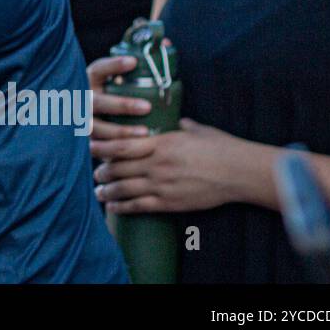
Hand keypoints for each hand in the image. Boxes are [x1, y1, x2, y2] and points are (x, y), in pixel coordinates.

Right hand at [87, 54, 152, 143]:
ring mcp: (81, 122)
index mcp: (90, 81)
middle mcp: (82, 101)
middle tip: (147, 107)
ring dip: (121, 130)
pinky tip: (135, 151)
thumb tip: (166, 43)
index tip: (134, 61)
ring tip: (146, 132)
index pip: (98, 70)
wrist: (89, 123)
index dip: (113, 65)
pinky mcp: (86, 142)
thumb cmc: (114, 95)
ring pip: (97, 128)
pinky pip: (99, 148)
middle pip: (98, 102)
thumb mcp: (119, 80)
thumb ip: (139, 65)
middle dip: (122, 105)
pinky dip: (117, 149)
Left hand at [93, 118, 238, 213]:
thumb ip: (182, 126)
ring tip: (98, 192)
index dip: (101, 147)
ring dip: (107, 191)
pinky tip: (113, 208)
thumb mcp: (198, 130)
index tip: (89, 145)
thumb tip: (179, 120)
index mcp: (161, 143)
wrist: (240, 172)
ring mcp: (162, 185)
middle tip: (93, 172)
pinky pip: (139, 206)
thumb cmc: (222, 148)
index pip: (122, 145)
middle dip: (101, 171)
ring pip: (124, 189)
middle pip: (118, 168)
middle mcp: (157, 164)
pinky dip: (122, 207)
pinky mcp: (170, 203)